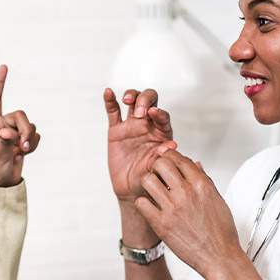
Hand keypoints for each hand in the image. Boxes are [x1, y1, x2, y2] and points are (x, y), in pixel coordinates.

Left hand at [0, 65, 39, 186]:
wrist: (2, 182)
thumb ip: (5, 139)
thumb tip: (11, 132)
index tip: (4, 67)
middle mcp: (3, 124)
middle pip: (21, 115)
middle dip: (25, 129)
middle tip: (22, 145)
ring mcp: (15, 132)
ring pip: (31, 125)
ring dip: (29, 139)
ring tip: (22, 152)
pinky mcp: (24, 140)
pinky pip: (36, 136)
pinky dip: (34, 145)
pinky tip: (25, 153)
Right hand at [104, 88, 175, 202]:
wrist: (130, 187)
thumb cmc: (147, 178)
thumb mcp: (155, 169)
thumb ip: (161, 157)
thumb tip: (171, 145)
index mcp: (162, 133)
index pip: (163, 117)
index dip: (159, 112)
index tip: (153, 113)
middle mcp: (148, 125)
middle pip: (150, 101)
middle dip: (145, 100)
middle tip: (140, 111)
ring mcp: (132, 125)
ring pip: (133, 101)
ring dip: (132, 95)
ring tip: (127, 100)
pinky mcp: (116, 129)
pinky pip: (113, 111)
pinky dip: (110, 100)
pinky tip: (108, 92)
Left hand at [135, 148, 243, 279]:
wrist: (219, 257)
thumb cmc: (221, 231)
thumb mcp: (217, 200)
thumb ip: (204, 180)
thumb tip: (195, 165)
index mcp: (201, 185)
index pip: (179, 158)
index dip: (170, 157)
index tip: (167, 161)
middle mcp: (186, 193)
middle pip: (161, 164)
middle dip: (157, 167)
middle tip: (159, 176)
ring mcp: (172, 208)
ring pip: (147, 180)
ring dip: (149, 184)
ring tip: (154, 192)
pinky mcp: (161, 224)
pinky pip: (141, 203)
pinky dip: (143, 204)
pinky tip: (150, 207)